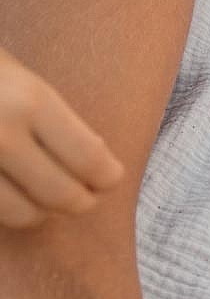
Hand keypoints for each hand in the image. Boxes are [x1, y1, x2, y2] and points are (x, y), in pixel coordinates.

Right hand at [0, 48, 124, 228]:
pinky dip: (8, 210)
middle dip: (81, 201)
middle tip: (85, 197)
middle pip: (62, 195)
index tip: (110, 178)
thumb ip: (58, 123)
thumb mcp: (26, 83)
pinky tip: (13, 193)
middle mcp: (0, 135)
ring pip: (24, 215)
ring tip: (45, 197)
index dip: (106, 177)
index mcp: (30, 102)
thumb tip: (97, 168)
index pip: (89, 159)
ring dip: (42, 211)